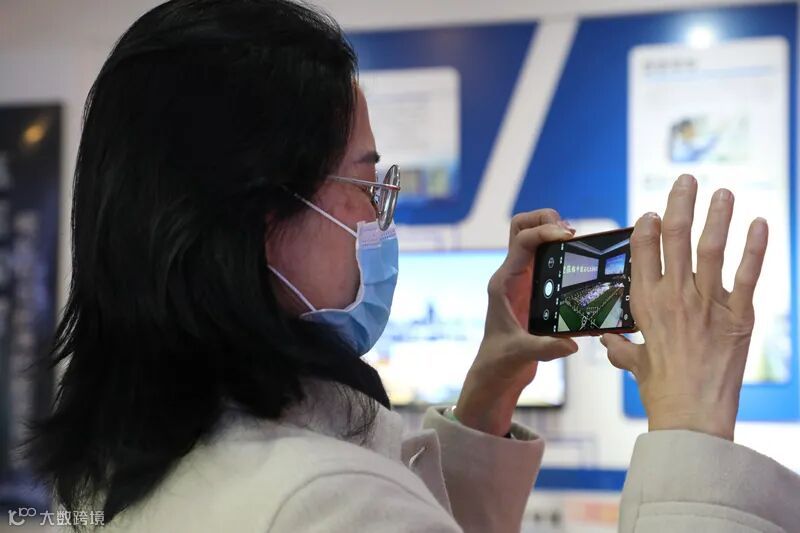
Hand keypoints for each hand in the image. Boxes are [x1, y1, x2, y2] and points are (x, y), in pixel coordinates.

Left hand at [456, 209, 578, 435]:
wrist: (496, 373)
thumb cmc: (500, 362)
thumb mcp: (522, 354)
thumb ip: (544, 349)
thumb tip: (571, 344)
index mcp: (504, 282)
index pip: (522, 240)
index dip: (545, 230)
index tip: (568, 235)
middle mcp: (512, 275)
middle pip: (524, 227)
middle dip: (546, 220)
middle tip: (572, 234)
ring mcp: (523, 280)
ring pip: (535, 239)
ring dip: (556, 234)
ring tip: (580, 244)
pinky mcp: (534, 289)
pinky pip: (547, 259)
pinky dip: (563, 253)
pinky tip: (581, 264)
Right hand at [602, 175, 767, 440]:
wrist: (690, 417)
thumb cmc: (659, 392)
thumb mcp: (636, 365)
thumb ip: (621, 347)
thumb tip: (608, 341)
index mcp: (646, 304)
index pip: (644, 252)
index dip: (647, 227)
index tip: (651, 212)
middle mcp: (674, 296)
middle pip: (675, 238)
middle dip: (680, 204)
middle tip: (687, 180)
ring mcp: (707, 303)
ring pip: (711, 248)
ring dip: (717, 216)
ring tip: (723, 192)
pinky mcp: (738, 316)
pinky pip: (748, 275)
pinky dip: (756, 247)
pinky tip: (761, 223)